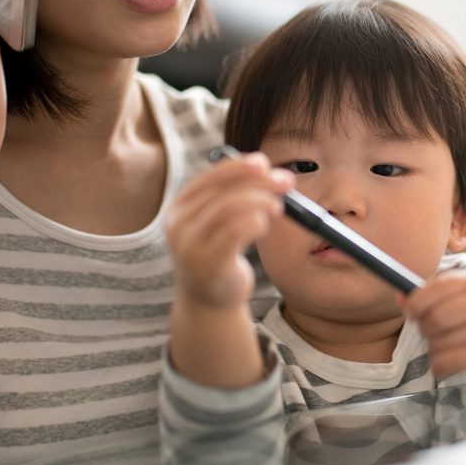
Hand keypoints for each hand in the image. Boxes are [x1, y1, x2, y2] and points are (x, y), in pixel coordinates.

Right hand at [166, 153, 290, 311]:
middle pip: (222, 191)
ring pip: (229, 208)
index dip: (239, 166)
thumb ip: (236, 196)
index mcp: (180, 207)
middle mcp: (179, 224)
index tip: (265, 162)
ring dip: (260, 201)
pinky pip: (235, 232)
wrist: (209, 301)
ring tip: (277, 207)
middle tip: (286, 183)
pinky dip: (255, 222)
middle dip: (258, 182)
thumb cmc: (220, 254)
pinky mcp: (208, 263)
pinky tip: (263, 225)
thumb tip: (270, 170)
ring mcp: (190, 245)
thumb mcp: (221, 221)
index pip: (210, 177)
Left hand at [404, 270, 465, 385]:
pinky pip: (447, 362)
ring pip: (439, 343)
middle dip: (427, 330)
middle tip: (437, 333)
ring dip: (436, 350)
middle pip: (433, 319)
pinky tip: (448, 364)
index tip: (412, 314)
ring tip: (452, 347)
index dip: (415, 304)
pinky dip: (439, 366)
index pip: (432, 290)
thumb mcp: (460, 298)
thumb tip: (398, 296)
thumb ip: (429, 295)